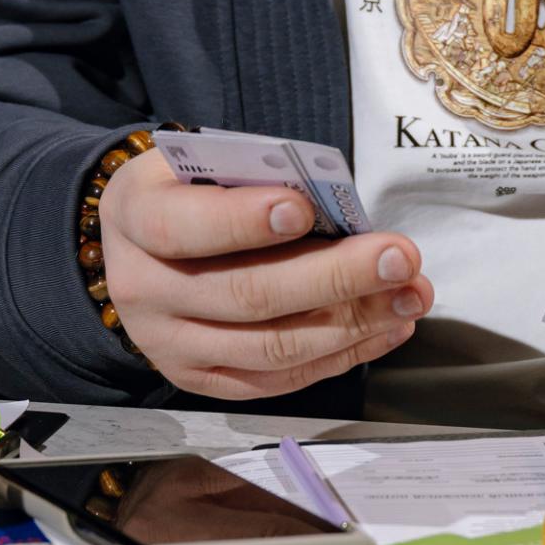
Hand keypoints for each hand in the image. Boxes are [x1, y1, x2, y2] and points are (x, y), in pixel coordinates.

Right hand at [98, 149, 432, 401]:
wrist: (147, 247)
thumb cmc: (194, 191)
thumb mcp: (206, 164)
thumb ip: (257, 180)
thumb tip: (337, 210)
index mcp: (135, 218)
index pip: (181, 227)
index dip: (242, 222)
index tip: (302, 208)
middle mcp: (142, 291)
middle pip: (245, 296)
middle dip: (334, 277)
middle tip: (399, 257)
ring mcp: (170, 346)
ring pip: (271, 348)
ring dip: (354, 323)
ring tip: (410, 294)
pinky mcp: (203, 380)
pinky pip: (280, 379)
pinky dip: (343, 355)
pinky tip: (388, 326)